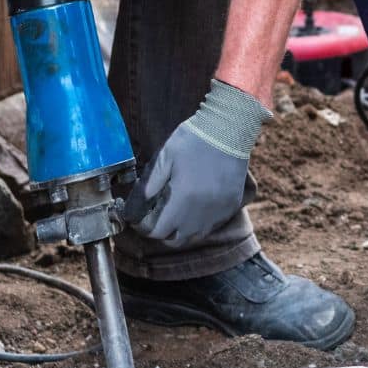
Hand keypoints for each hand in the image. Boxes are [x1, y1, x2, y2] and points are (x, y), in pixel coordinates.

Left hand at [124, 80, 271, 247]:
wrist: (229, 129)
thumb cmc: (194, 140)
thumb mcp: (165, 158)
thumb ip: (149, 186)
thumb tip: (135, 208)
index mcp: (183, 199)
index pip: (158, 231)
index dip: (146, 228)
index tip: (141, 219)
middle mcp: (202, 211)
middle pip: (177, 239)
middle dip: (163, 233)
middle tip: (157, 218)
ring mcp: (219, 210)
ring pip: (196, 236)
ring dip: (182, 230)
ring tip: (175, 215)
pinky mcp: (232, 205)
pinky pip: (212, 225)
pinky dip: (201, 223)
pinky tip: (195, 209)